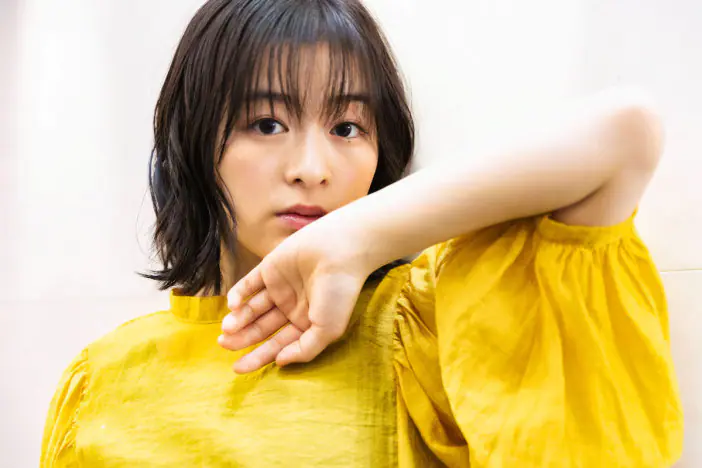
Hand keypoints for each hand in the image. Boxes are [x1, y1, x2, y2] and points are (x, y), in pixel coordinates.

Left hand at [218, 220, 370, 373]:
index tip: (237, 368)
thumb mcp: (328, 329)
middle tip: (224, 344)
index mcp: (305, 323)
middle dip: (242, 338)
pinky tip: (233, 306)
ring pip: (252, 308)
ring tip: (227, 328)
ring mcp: (279, 287)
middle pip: (261, 328)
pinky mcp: (270, 268)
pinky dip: (238, 294)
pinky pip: (249, 284)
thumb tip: (280, 362)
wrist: (340, 250)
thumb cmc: (339, 292)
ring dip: (238, 319)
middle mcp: (291, 307)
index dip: (258, 357)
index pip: (277, 344)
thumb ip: (305, 350)